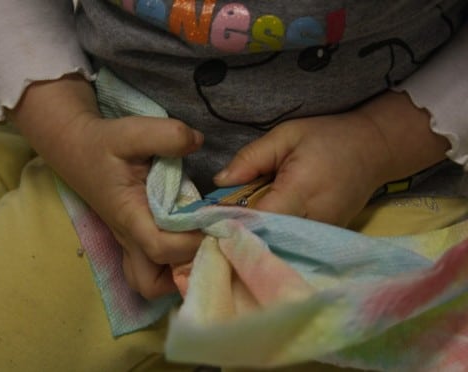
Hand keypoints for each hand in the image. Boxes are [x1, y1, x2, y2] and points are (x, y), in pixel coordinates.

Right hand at [71, 114, 204, 298]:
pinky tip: (189, 242)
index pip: (160, 247)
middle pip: (152, 283)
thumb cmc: (104, 143)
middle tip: (209, 241)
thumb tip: (198, 142)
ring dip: (175, 275)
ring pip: (149, 283)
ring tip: (199, 246)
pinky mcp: (133, 239)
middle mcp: (128, 237)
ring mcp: (129, 242)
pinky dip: (171, 267)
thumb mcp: (133, 131)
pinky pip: (151, 270)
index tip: (212, 222)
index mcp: (130, 215)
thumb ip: (167, 135)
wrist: (77, 149)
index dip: (190, 241)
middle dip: (185, 270)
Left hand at [214, 92, 449, 226]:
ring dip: (253, 240)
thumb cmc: (329, 137)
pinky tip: (257, 232)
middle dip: (236, 237)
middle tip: (210, 233)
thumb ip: (251, 158)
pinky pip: (290, 246)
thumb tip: (219, 182)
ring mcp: (322, 235)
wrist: (375, 150)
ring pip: (276, 247)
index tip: (205, 222)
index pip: (257, 218)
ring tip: (231, 231)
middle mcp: (313, 220)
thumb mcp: (287, 135)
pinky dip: (271, 241)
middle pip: (264, 240)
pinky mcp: (326, 240)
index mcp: (301, 190)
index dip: (229, 222)